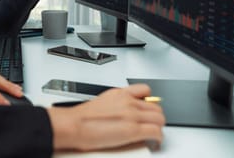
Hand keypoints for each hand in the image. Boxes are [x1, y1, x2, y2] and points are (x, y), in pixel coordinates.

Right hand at [47, 84, 164, 151]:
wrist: (73, 125)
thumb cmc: (81, 118)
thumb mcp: (102, 102)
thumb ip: (117, 104)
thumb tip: (125, 113)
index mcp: (119, 93)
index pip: (145, 91)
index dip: (149, 102)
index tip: (148, 110)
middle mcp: (128, 102)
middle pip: (156, 107)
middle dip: (156, 118)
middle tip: (151, 126)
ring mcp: (132, 115)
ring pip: (160, 118)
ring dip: (158, 127)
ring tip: (152, 135)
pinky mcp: (133, 130)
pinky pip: (156, 132)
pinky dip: (158, 139)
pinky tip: (153, 143)